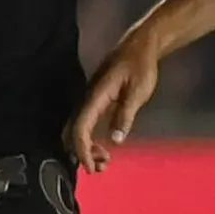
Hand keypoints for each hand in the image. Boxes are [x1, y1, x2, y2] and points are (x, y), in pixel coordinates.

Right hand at [69, 30, 162, 171]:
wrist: (139, 45)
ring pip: (78, 129)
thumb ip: (125, 115)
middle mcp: (87, 98)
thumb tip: (115, 140)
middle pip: (73, 132)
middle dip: (83, 153)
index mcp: (95, 96)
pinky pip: (85, 124)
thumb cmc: (141, 66)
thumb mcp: (138, 91)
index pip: (80, 129)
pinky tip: (104, 148)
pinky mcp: (94, 101)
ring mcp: (89, 99)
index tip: (91, 168)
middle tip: (102, 168)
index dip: (82, 150)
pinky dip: (90, 139)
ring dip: (87, 148)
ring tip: (105, 161)